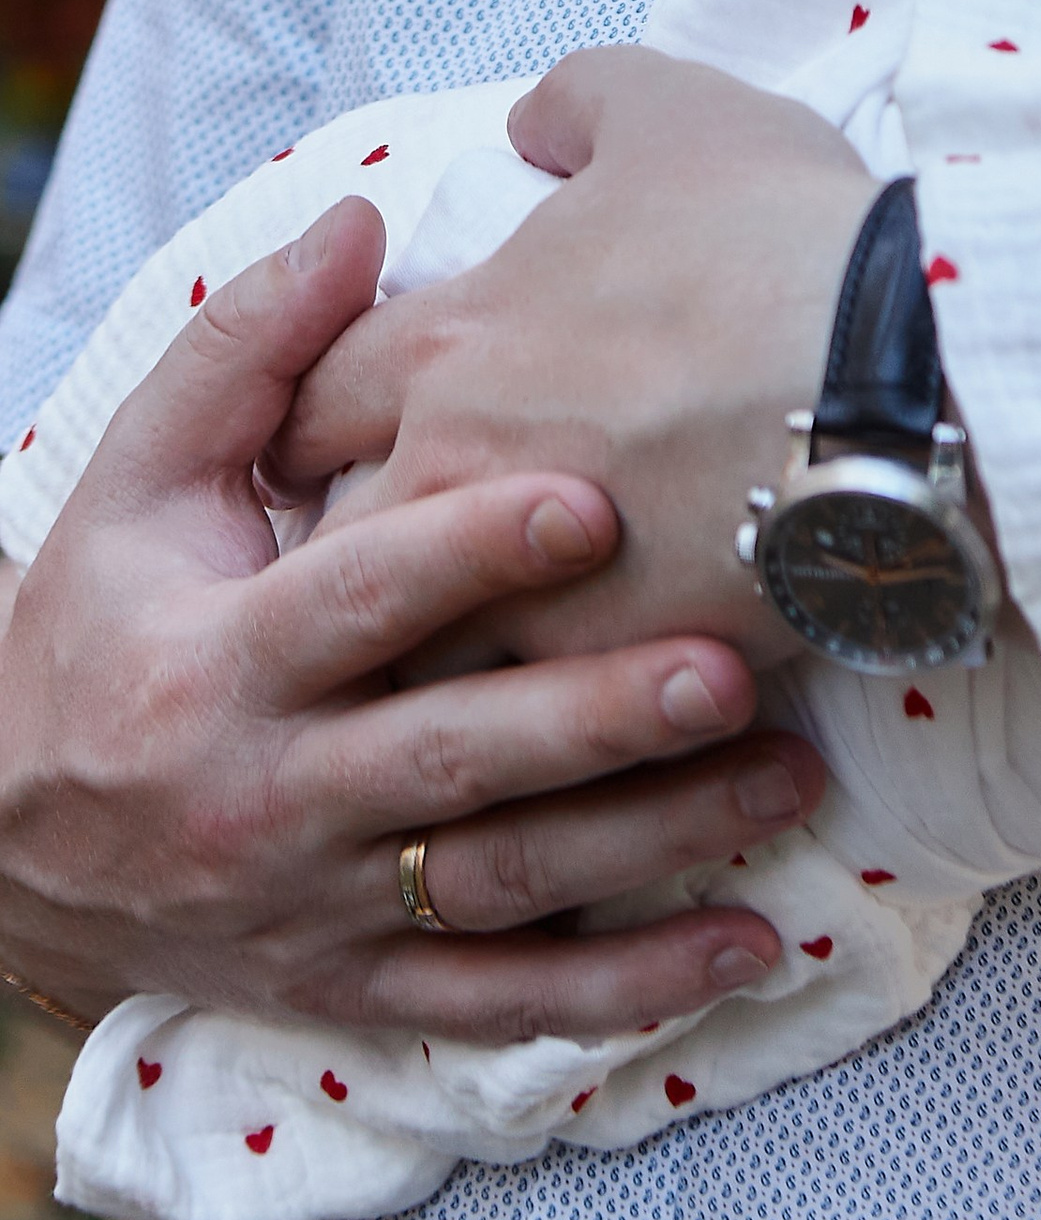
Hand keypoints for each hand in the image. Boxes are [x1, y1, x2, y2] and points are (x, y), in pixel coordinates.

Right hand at [0, 200, 825, 1034]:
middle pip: (454, 757)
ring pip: (503, 883)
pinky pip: (504, 1002)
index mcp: (222, 660)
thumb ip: (245, 348)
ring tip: (783, 773)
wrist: (4, 845)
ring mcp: (322, 905)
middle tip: (730, 662)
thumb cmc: (104, 624)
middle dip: (595, 713)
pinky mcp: (360, 986)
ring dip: (653, 840)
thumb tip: (357, 217)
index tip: (591, 502)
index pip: (358, 602)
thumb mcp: (135, 480)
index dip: (469, 552)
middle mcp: (272, 795)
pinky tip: (746, 940)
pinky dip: (626, 989)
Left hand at [271, 52, 872, 664]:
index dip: (314, 417)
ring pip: (421, 652)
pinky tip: (581, 702)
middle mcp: (455, 475)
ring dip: (440, 644)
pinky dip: (545, 712)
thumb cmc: (784, 235)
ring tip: (486, 641)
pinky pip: (536, 720)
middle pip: (340, 545)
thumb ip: (579, 103)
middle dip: (354, 549)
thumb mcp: (676, 113)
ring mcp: (524, 593)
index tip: (331, 438)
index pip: (308, 401)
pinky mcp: (610, 680)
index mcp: (452, 344)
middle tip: (393, 553)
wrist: (909, 376)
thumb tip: (529, 127)